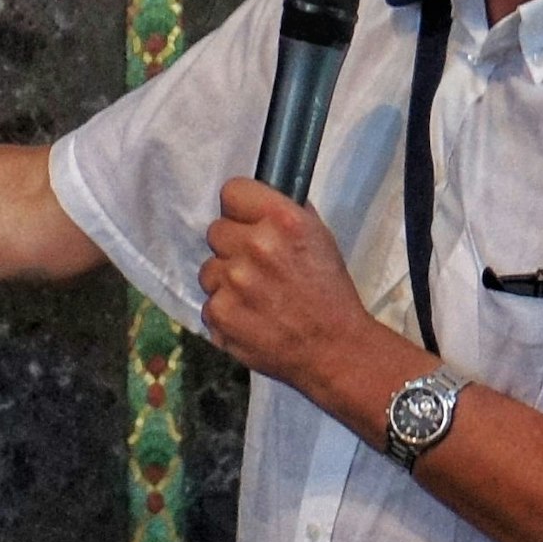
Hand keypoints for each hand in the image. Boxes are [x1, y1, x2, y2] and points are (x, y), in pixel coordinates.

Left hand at [197, 178, 372, 387]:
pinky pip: (209, 301)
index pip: (232, 192)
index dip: (240, 209)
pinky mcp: (219, 313)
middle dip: (233, 247)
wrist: (333, 349)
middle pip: (216, 230)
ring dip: (226, 280)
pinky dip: (226, 310)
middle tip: (256, 267)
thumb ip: (284, 214)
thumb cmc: (329, 292)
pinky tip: (250, 318)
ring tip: (255, 297)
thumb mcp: (320, 239)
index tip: (247, 223)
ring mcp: (233, 281)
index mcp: (283, 221)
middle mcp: (255, 246)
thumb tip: (256, 202)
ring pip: (209, 268)